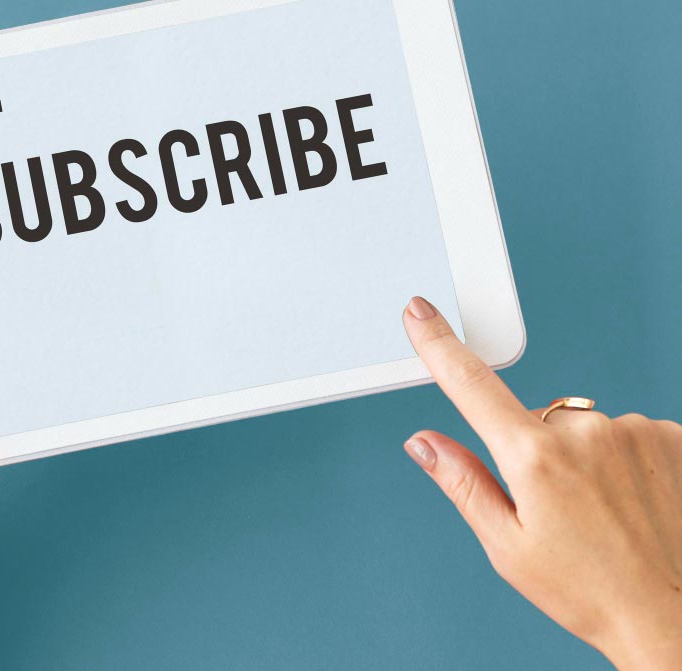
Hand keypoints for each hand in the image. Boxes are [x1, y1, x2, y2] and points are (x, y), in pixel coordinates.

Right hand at [401, 297, 681, 670]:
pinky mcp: (671, 434)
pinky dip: (622, 460)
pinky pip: (625, 433)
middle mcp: (584, 431)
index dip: (440, 345)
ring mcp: (632, 429)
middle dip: (533, 452)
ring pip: (582, 428)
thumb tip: (424, 443)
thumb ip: (462, 482)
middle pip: (534, 419)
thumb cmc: (590, 591)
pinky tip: (632, 501)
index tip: (420, 312)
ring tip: (602, 511)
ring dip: (583, 458)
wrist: (674, 615)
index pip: (471, 386)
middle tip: (558, 508)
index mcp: (534, 459)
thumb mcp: (507, 546)